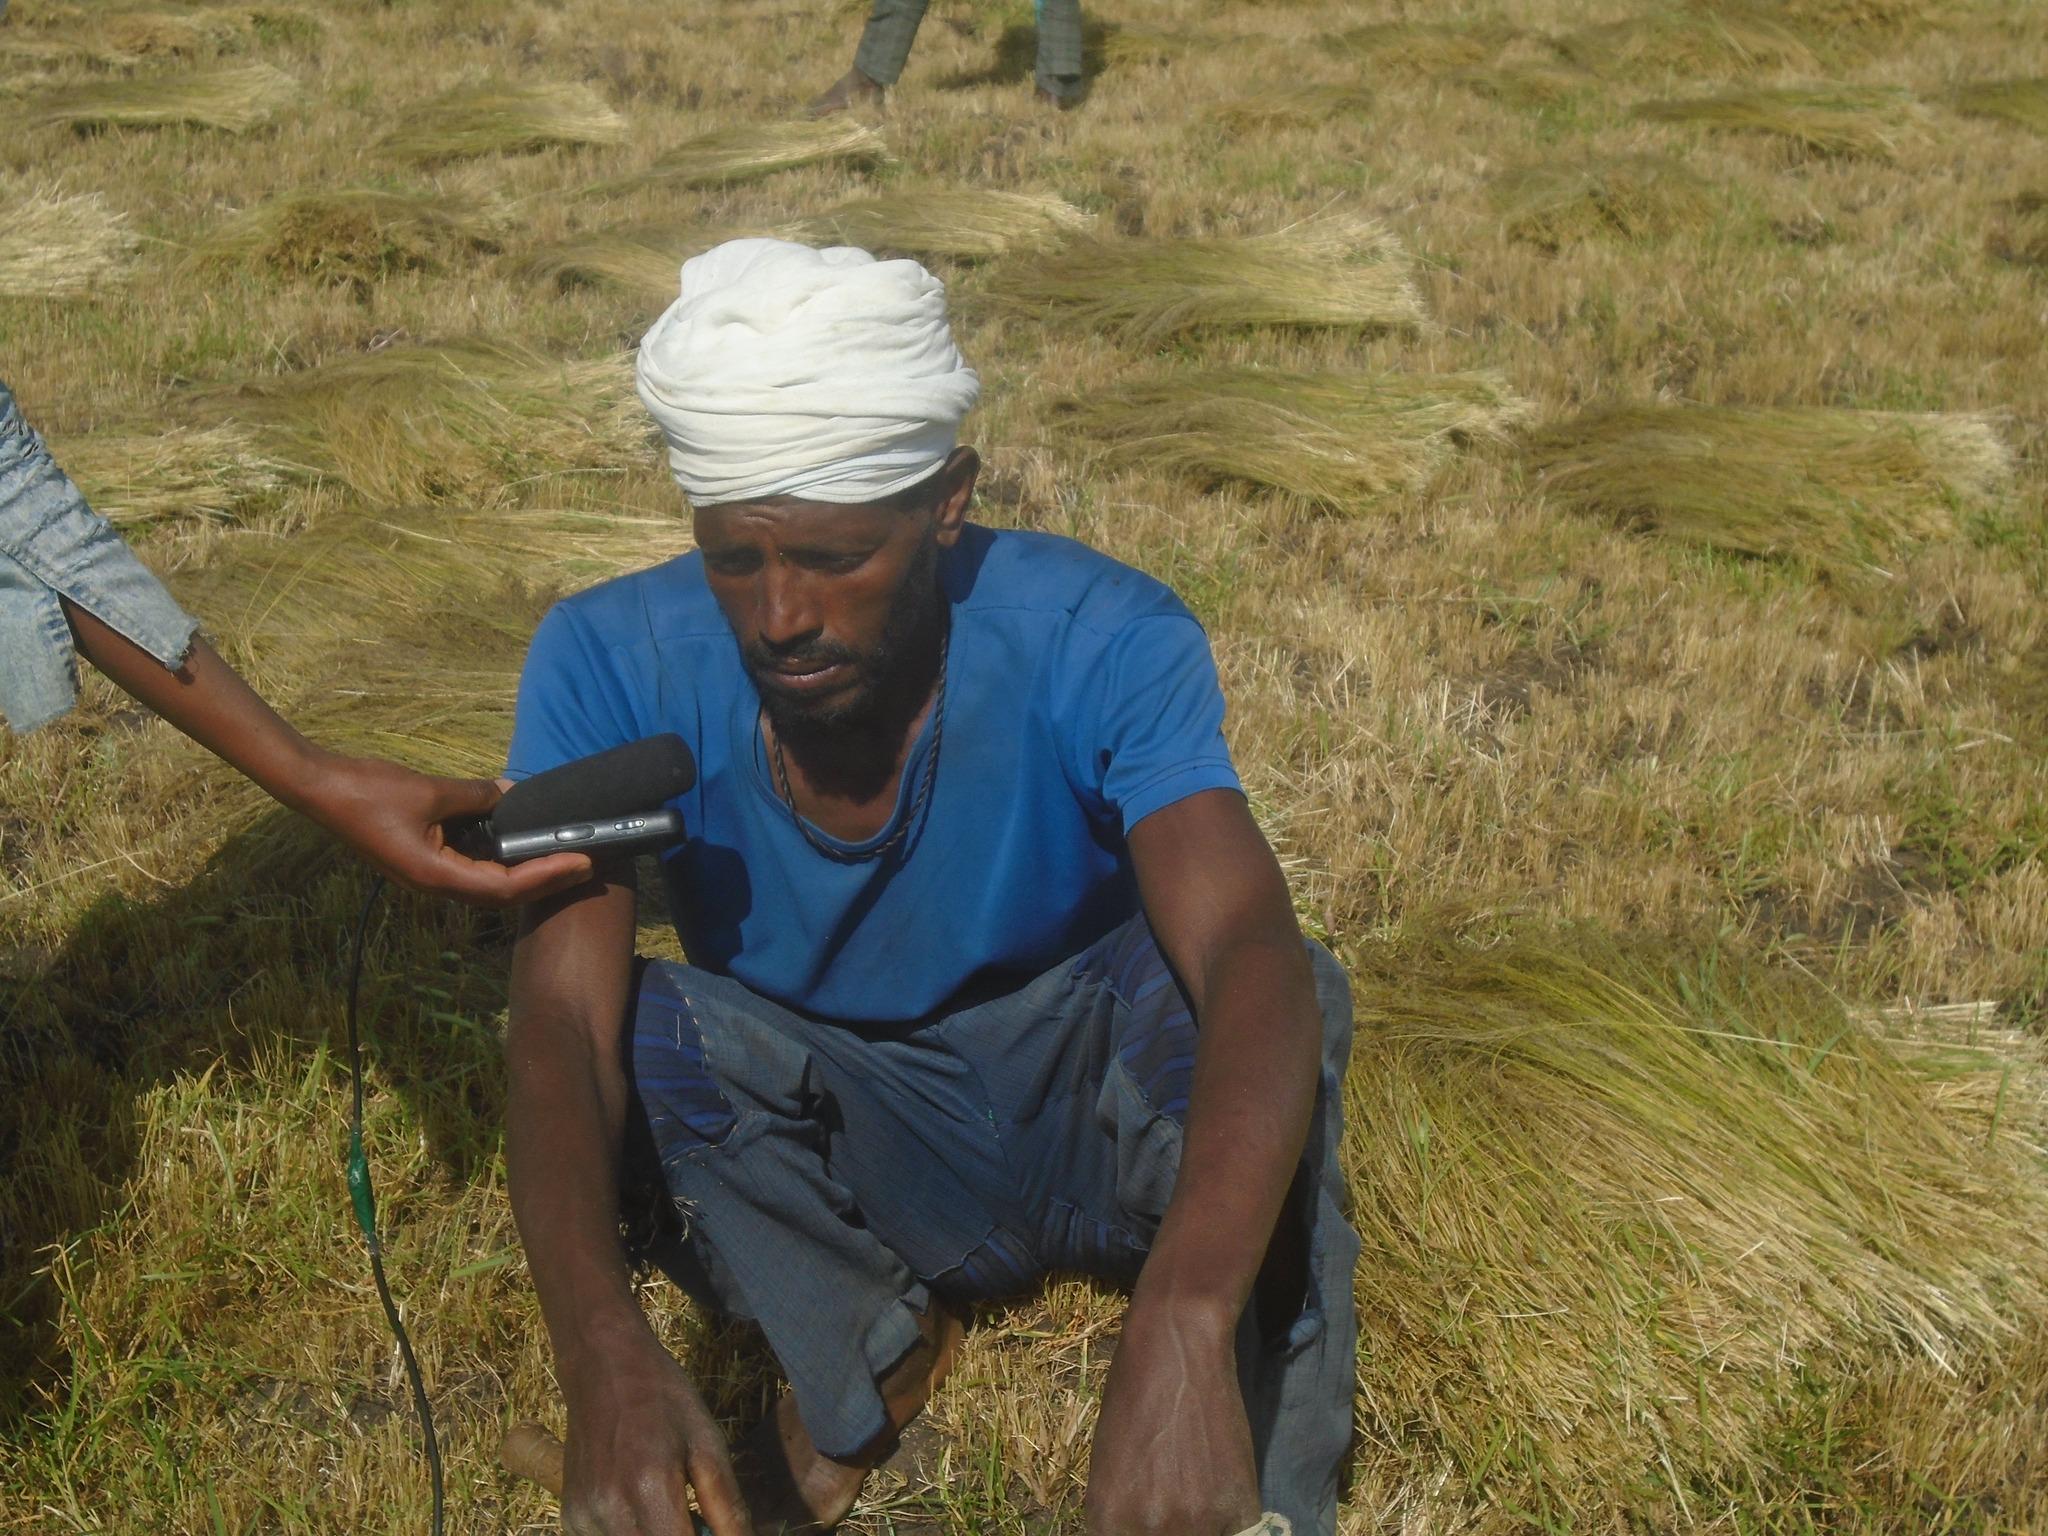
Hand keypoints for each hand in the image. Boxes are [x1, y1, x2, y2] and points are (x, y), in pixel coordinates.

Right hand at [298, 754, 593, 907]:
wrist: (319, 790)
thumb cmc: (369, 791)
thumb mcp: (432, 791)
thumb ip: (477, 797)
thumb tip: (513, 795)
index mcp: (436, 876)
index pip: (506, 887)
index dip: (548, 875)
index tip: (582, 862)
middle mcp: (434, 885)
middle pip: (502, 895)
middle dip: (546, 881)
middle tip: (586, 864)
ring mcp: (427, 877)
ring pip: (487, 886)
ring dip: (525, 876)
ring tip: (562, 858)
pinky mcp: (422, 863)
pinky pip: (470, 870)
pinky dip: (500, 863)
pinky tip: (519, 846)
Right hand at [562, 1338, 749, 1535]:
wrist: (603, 1366)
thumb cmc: (663, 1397)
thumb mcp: (708, 1444)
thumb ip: (727, 1506)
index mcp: (649, 1487)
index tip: (716, 1532)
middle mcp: (609, 1509)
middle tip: (697, 1521)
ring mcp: (583, 1516)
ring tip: (673, 1512)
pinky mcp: (571, 1517)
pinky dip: (633, 1535)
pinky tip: (644, 1509)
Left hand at [1084, 1292, 1259, 1535]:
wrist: (1175, 1347)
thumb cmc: (1133, 1394)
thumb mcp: (1109, 1465)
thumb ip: (1124, 1513)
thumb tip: (1143, 1529)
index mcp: (1106, 1520)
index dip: (1141, 1535)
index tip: (1154, 1524)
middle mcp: (1146, 1529)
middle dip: (1170, 1530)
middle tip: (1179, 1500)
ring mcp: (1194, 1522)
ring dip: (1206, 1526)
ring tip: (1202, 1493)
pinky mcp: (1238, 1507)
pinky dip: (1233, 1523)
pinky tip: (1225, 1493)